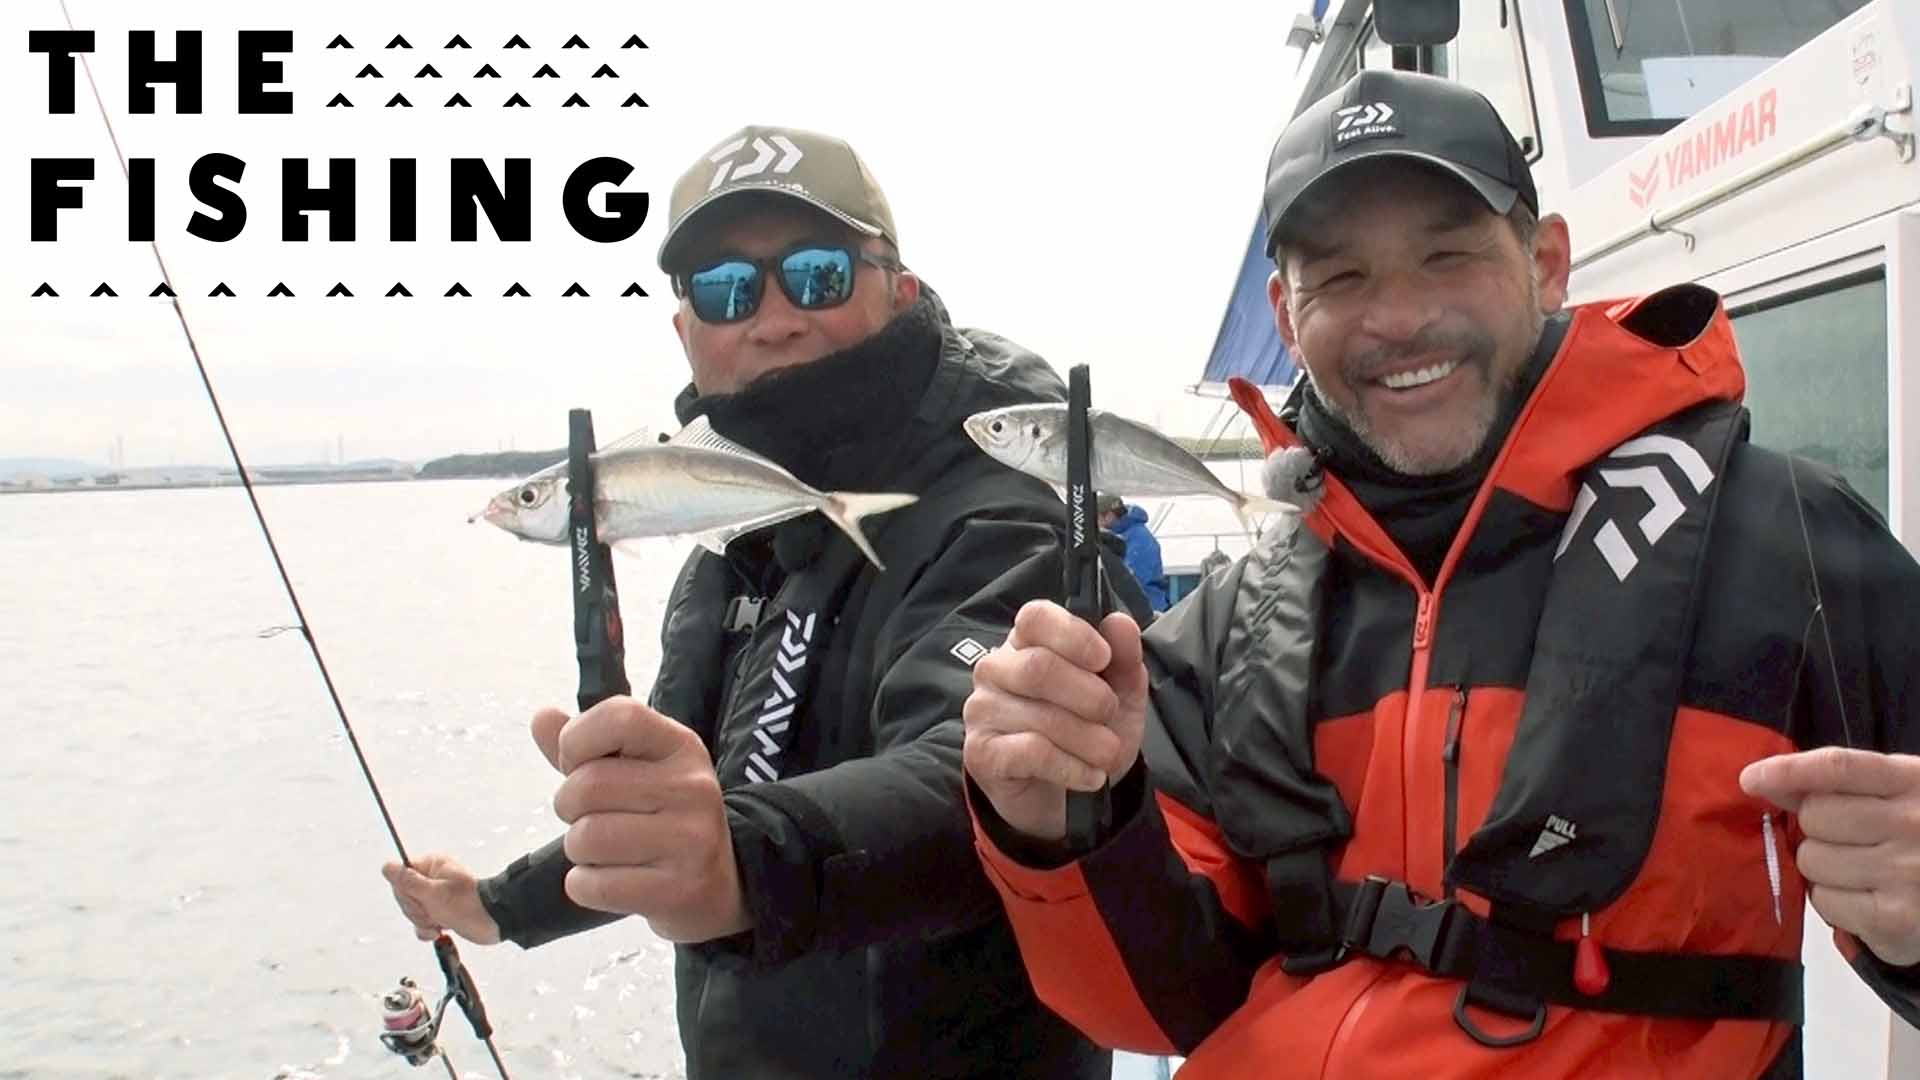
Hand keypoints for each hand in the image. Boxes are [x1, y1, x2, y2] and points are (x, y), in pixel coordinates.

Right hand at [381, 853, 501, 944]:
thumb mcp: (432, 892)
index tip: (419, 899)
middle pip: (404, 896)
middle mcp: (432, 879)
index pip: (400, 875)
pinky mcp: (441, 912)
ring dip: (424, 921)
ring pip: (413, 911)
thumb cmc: (466, 903)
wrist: (493, 921)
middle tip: (434, 911)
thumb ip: (407, 881)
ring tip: (441, 921)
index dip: (405, 892)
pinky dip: (428, 929)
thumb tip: (387, 867)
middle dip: (416, 910)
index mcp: (432, 866)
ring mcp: (436, 896)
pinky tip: (440, 930)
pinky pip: (422, 922)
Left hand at [532, 697, 750, 942]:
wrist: (719, 885)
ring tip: (605, 852)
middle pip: (587, 786)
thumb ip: (586, 746)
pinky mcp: (679, 889)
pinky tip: (612, 881)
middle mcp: (692, 787)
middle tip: (592, 819)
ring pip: (586, 838)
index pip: (619, 716)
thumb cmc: (664, 819)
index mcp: (682, 747)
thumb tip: (541, 717)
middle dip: (570, 809)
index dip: (577, 741)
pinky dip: (585, 886)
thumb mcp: (637, 771)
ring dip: (579, 851)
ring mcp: (691, 840)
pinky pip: (594, 885)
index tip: (578, 765)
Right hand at [962, 600, 1147, 842]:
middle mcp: (995, 669)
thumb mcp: (1120, 695)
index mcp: (1026, 642)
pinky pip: (1032, 752)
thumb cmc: (1087, 732)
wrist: (1066, 796)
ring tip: (1106, 753)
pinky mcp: (981, 752)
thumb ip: (1123, 658)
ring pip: (1041, 716)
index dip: (1073, 634)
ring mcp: (982, 710)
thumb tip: (1121, 623)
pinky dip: (1072, 767)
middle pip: (1039, 668)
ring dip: (1089, 740)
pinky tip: (1090, 776)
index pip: (1035, 617)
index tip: (1103, 659)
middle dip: (1091, 697)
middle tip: (1109, 716)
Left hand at [1742, 748, 1919, 966]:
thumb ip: (1837, 785)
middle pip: (1815, 816)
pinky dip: (1833, 902)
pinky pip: (1825, 901)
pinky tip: (1864, 899)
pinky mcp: (1896, 919)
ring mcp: (1907, 872)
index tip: (1750, 779)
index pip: (1838, 767)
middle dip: (1815, 830)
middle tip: (1846, 842)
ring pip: (1812, 861)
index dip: (1787, 771)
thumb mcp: (1894, 796)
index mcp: (1912, 782)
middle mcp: (1913, 823)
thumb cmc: (1917, 838)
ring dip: (1822, 868)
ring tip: (1860, 873)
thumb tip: (1763, 782)